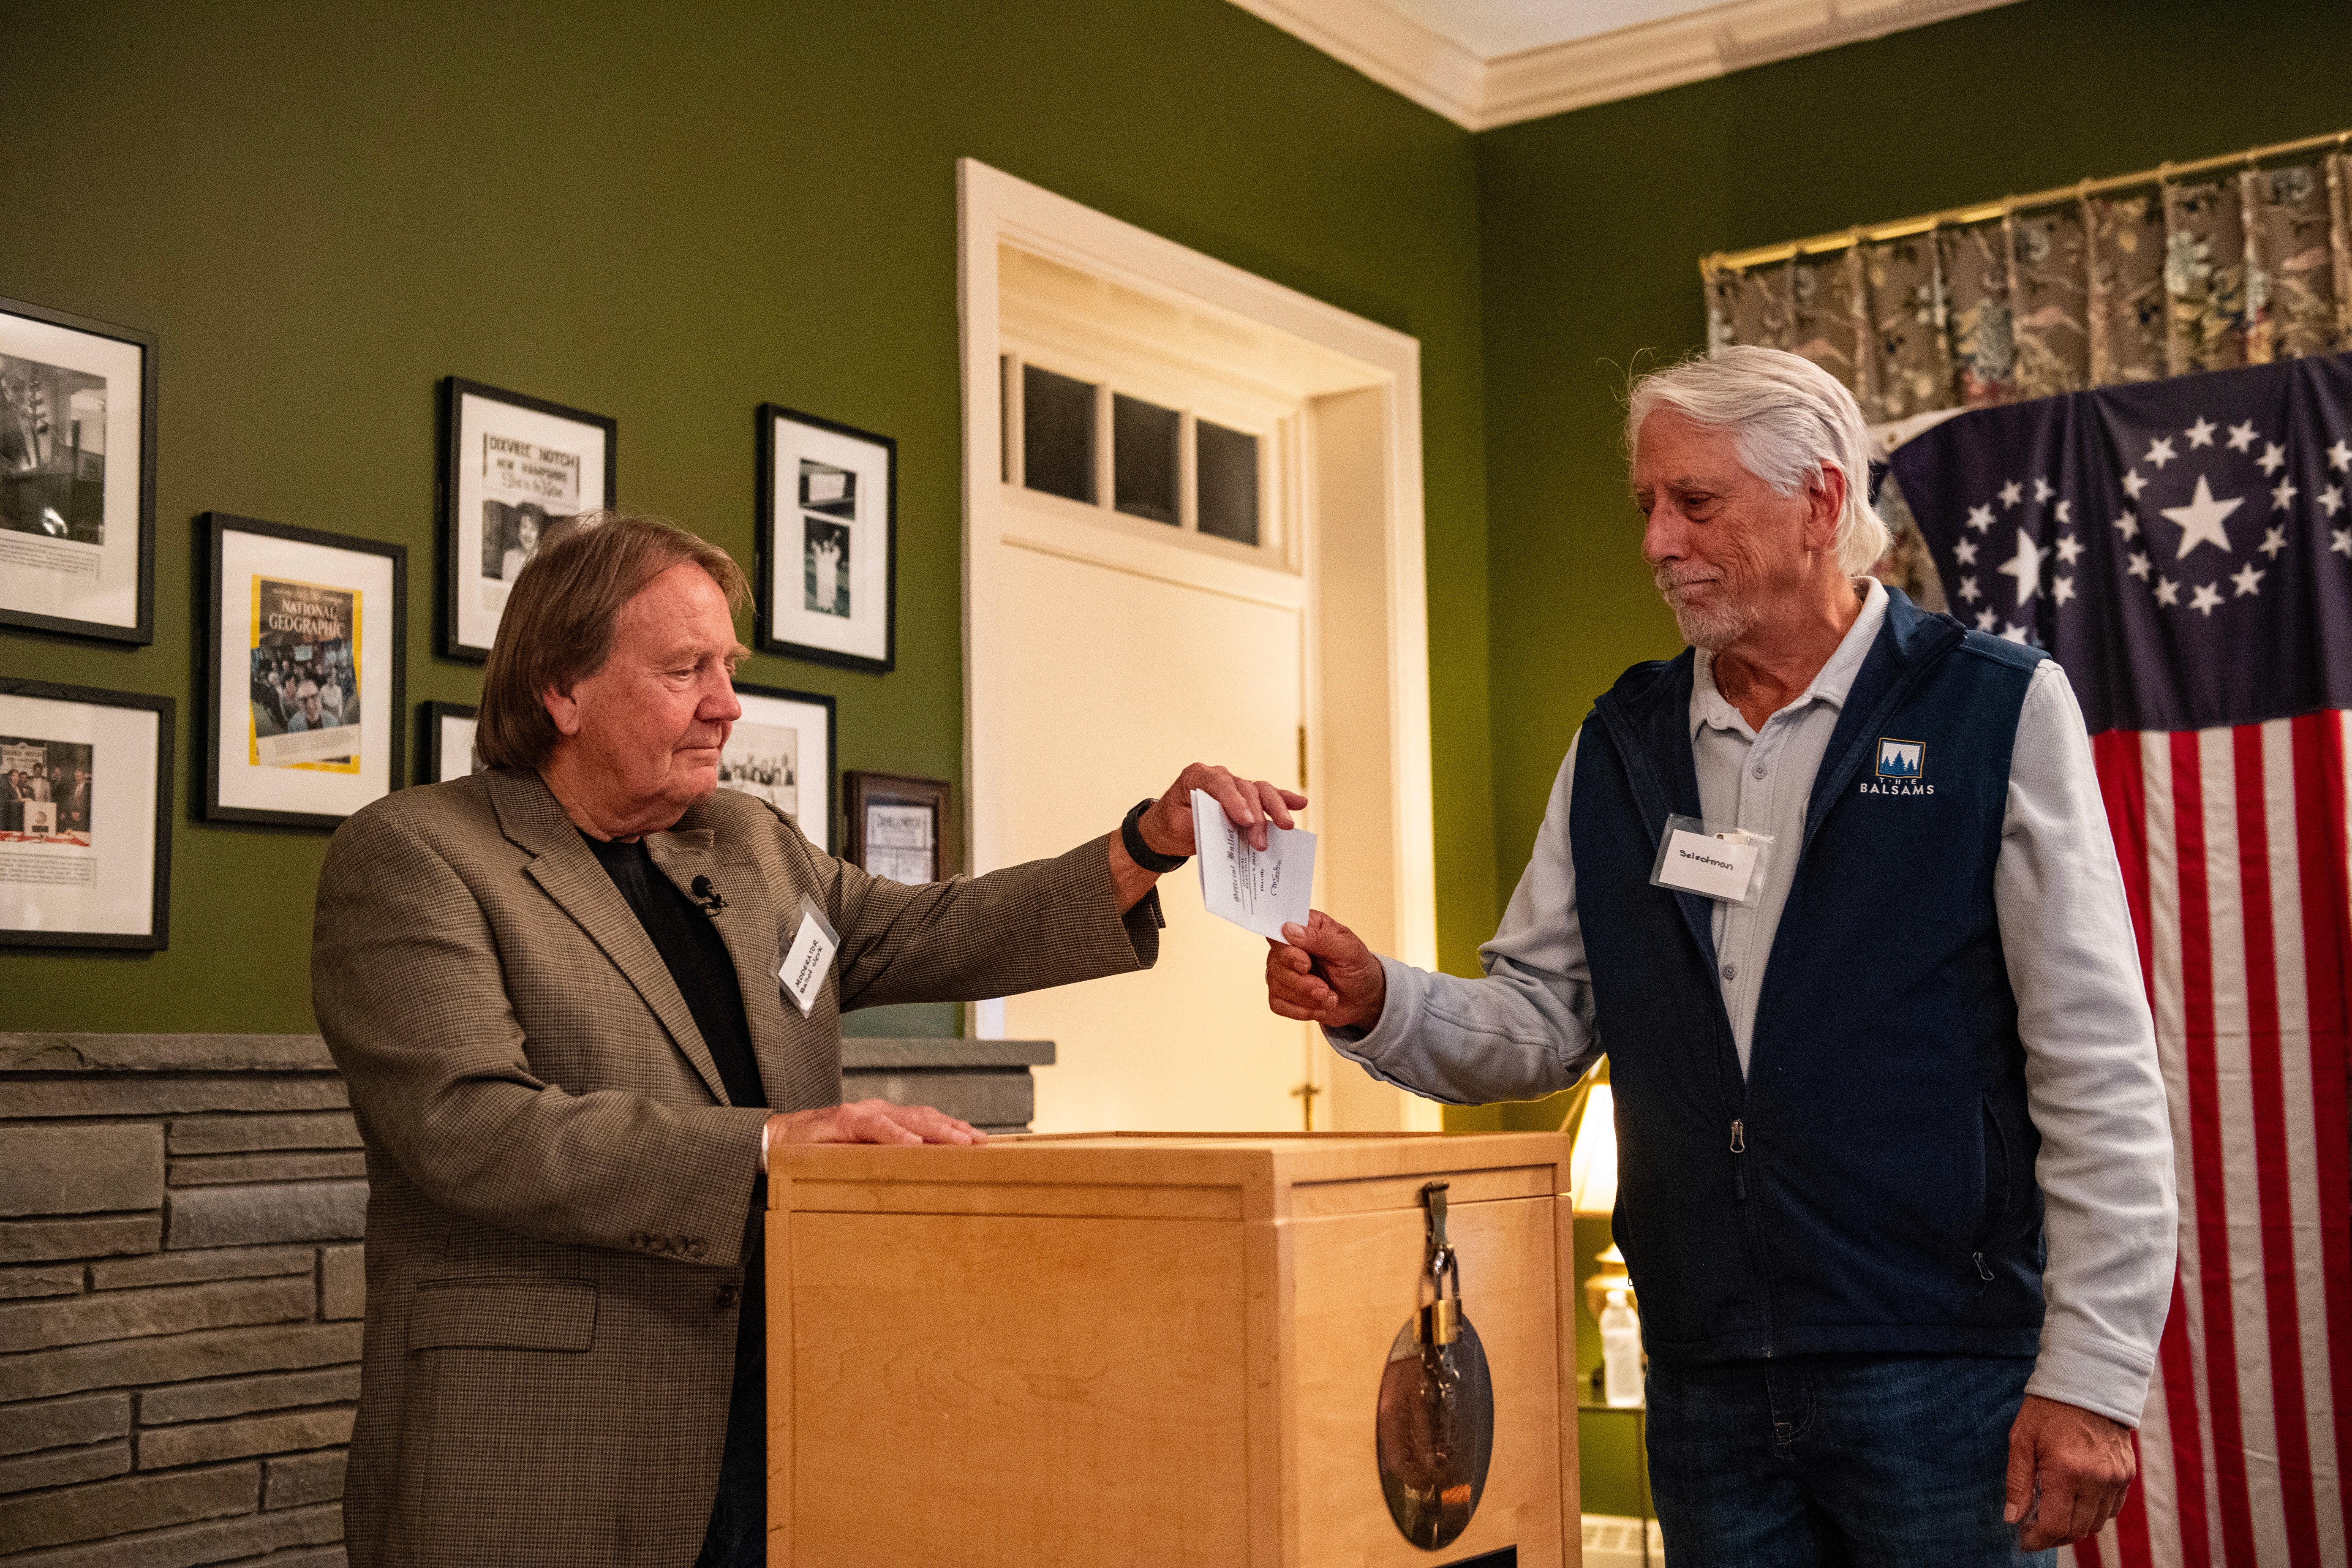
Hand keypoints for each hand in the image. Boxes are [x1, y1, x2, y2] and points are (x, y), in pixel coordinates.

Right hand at [763, 1099, 985, 1161]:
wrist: (776, 1144)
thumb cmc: (819, 1156)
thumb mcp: (858, 1162)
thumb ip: (884, 1165)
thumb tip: (919, 1185)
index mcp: (884, 1122)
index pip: (926, 1122)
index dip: (953, 1129)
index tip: (981, 1142)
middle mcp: (877, 1113)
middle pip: (924, 1117)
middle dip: (954, 1129)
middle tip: (981, 1143)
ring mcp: (860, 1114)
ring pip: (906, 1118)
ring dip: (935, 1130)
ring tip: (959, 1142)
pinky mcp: (841, 1121)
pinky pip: (873, 1126)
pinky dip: (895, 1134)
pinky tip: (913, 1144)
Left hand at [1138, 763, 1305, 855]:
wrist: (1169, 827)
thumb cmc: (1172, 824)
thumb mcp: (1177, 825)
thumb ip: (1200, 823)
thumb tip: (1227, 831)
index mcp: (1197, 776)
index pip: (1219, 783)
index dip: (1235, 802)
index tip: (1246, 822)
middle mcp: (1220, 776)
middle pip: (1245, 788)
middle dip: (1257, 815)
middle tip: (1261, 840)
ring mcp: (1236, 786)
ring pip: (1261, 790)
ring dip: (1276, 808)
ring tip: (1287, 826)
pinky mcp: (1247, 798)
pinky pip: (1268, 796)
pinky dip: (1284, 799)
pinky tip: (1300, 803)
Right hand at [1265, 908, 1386, 1030]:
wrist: (1364, 998)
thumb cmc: (1358, 968)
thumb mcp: (1349, 950)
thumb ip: (1320, 939)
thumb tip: (1289, 929)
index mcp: (1307, 927)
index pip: (1280, 932)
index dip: (1288, 951)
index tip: (1306, 965)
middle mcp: (1290, 947)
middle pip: (1276, 962)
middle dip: (1302, 982)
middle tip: (1325, 989)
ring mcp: (1284, 970)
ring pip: (1276, 985)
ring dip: (1305, 998)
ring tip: (1328, 998)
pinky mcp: (1284, 993)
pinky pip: (1277, 1004)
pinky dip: (1300, 1011)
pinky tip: (1319, 1008)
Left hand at [2005, 1394, 2134, 1548]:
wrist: (2086, 1382)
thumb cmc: (2048, 1409)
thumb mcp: (2022, 1440)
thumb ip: (2018, 1482)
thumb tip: (2013, 1518)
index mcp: (2067, 1471)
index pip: (2055, 1525)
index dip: (2037, 1539)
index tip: (2024, 1540)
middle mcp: (2096, 1479)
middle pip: (2077, 1530)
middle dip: (2054, 1536)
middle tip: (2034, 1529)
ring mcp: (2115, 1479)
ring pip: (2095, 1524)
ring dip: (2073, 1526)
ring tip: (2053, 1514)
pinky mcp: (2126, 1475)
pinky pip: (2110, 1509)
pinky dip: (2092, 1513)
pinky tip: (2075, 1502)